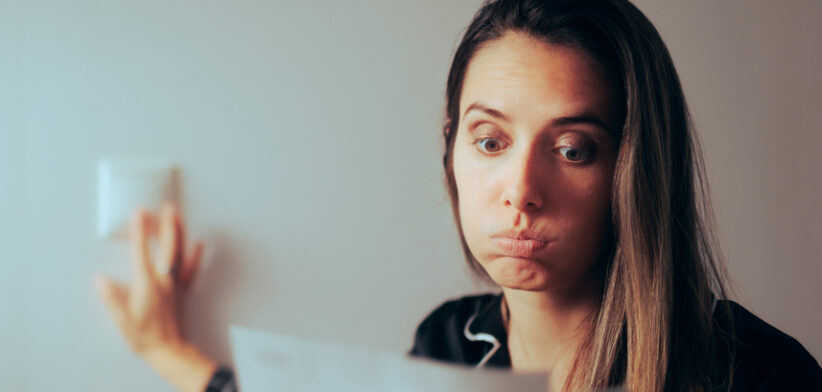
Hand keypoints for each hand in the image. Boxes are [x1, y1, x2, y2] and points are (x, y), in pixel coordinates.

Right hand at [95, 203, 216, 391]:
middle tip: (167, 205)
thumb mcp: (121, 319)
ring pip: (179, 253)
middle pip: (166, 247)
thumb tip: (100, 279)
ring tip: (178, 215)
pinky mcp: (183, 291)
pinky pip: (191, 269)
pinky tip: (199, 243)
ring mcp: (175, 284)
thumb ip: (111, 298)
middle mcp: (163, 280)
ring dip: (179, 233)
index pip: (142, 252)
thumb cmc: (144, 336)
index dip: (140, 231)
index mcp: (147, 284)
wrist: (168, 350)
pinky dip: (195, 255)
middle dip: (166, 225)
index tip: (139, 212)